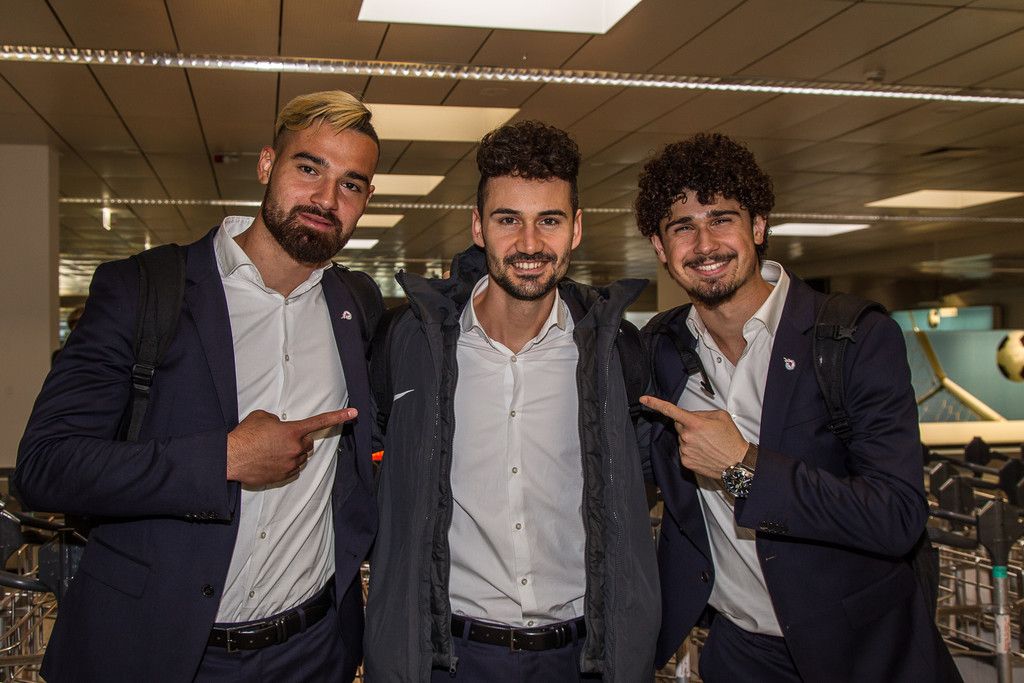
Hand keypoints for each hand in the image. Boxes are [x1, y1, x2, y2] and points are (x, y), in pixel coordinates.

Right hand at [226, 408, 356, 485]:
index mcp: (293, 431)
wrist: (231, 458)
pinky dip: (285, 464)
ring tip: (270, 450)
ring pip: (300, 457)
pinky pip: (292, 469)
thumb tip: (281, 427)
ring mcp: (290, 464)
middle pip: (308, 443)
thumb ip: (278, 420)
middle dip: (299, 440)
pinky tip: (270, 460)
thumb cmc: (245, 436)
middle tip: (280, 438)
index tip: (354, 413)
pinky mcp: (283, 476)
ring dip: (291, 453)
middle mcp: (296, 448)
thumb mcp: (263, 417)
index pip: (320, 422)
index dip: (338, 416)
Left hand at [640, 395, 746, 478]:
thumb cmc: (731, 440)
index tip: (644, 400)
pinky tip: (704, 452)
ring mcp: (685, 450)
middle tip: (704, 431)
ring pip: (682, 439)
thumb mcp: (721, 417)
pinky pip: (684, 451)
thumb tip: (691, 415)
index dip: (655, 403)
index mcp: (695, 423)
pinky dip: (692, 450)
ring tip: (708, 443)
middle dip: (688, 425)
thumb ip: (702, 413)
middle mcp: (687, 437)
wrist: (737, 463)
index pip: (670, 410)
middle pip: (679, 426)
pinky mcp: (686, 462)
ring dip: (691, 439)